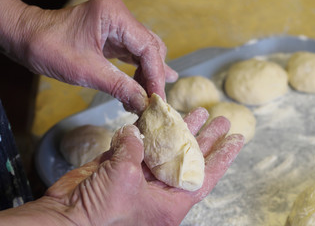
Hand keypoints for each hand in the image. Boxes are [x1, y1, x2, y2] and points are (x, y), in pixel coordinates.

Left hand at [6, 0, 177, 113]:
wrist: (27, 38)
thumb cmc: (49, 47)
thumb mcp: (87, 71)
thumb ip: (120, 86)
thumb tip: (144, 104)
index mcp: (115, 16)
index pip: (148, 48)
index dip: (156, 75)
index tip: (158, 99)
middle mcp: (120, 17)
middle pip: (150, 48)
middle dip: (153, 76)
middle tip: (154, 101)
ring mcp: (117, 26)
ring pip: (144, 52)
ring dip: (147, 76)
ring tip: (148, 98)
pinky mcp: (112, 36)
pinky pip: (133, 54)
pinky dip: (138, 72)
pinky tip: (143, 86)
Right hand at [24, 108, 241, 225]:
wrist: (64, 217)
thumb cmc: (100, 212)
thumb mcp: (125, 180)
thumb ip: (134, 150)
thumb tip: (134, 132)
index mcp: (169, 203)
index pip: (204, 178)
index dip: (222, 157)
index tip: (237, 140)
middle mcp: (159, 190)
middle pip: (189, 160)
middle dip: (205, 139)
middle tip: (220, 120)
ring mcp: (140, 177)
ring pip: (166, 150)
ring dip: (179, 131)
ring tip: (197, 112)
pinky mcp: (122, 167)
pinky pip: (139, 146)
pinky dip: (146, 131)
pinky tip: (158, 117)